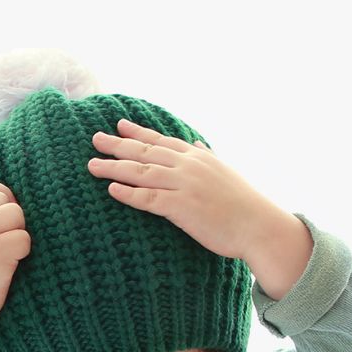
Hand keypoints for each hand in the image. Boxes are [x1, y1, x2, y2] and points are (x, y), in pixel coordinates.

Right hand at [0, 176, 31, 323]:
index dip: (0, 197)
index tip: (2, 217)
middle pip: (5, 200)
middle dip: (10, 219)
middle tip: (2, 242)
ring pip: (17, 215)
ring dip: (17, 234)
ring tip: (6, 253)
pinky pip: (24, 239)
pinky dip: (22, 253)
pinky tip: (10, 265)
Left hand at [87, 119, 267, 260]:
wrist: (259, 226)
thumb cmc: (244, 204)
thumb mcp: (226, 171)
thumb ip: (209, 157)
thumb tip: (200, 144)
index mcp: (198, 157)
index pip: (162, 141)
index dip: (138, 133)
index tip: (118, 125)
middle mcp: (189, 166)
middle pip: (145, 152)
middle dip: (117, 145)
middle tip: (94, 139)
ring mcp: (185, 185)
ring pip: (142, 172)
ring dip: (114, 167)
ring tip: (92, 165)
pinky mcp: (182, 208)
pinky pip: (149, 199)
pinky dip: (129, 193)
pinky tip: (111, 189)